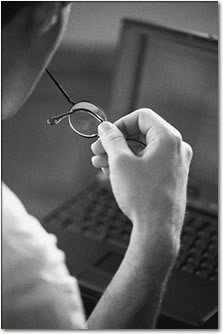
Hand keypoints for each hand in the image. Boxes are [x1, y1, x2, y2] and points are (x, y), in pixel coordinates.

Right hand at [91, 108, 191, 253]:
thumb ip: (111, 139)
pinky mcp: (169, 177)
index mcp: (168, 138)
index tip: (105, 135)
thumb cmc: (143, 196)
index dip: (119, 123)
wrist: (157, 230)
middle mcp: (175, 149)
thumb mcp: (120, 162)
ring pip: (142, 151)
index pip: (142, 117)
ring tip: (99, 163)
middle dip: (115, 142)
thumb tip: (106, 127)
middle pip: (141, 134)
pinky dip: (130, 165)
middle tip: (97, 150)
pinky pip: (147, 163)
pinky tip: (111, 172)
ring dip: (119, 155)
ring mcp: (174, 164)